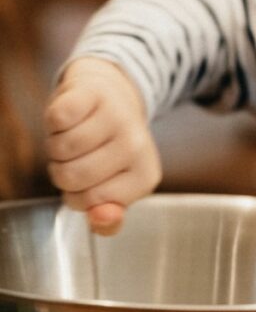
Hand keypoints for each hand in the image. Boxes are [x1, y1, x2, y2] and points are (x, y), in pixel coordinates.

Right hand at [43, 57, 161, 234]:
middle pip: (71, 176)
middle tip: (78, 157)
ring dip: (56, 146)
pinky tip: (71, 117)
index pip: (89, 202)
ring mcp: (118, 116)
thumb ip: (108, 219)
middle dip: (62, 171)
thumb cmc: (108, 150)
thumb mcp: (114, 190)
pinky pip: (56, 119)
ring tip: (74, 136)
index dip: (77, 194)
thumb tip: (101, 218)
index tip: (91, 179)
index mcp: (145, 176)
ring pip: (60, 149)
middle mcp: (137, 145)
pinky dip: (54, 121)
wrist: (110, 98)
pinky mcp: (96, 93)